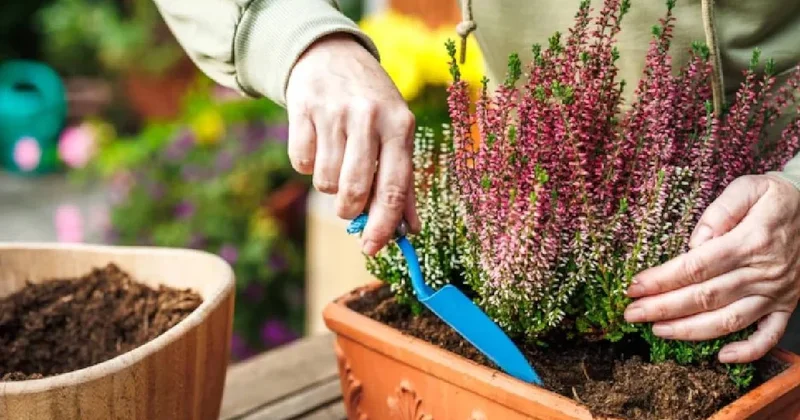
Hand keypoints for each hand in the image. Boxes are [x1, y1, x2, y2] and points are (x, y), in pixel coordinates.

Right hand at [286, 33, 419, 254]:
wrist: (331, 55)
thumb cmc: (372, 105)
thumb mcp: (397, 133)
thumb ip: (404, 183)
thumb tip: (410, 231)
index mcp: (400, 126)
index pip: (394, 187)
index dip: (383, 225)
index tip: (373, 248)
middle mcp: (369, 117)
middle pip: (354, 190)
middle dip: (350, 210)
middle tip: (350, 206)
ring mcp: (334, 111)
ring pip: (325, 181)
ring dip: (328, 184)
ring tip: (337, 160)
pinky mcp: (303, 108)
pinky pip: (300, 163)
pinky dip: (307, 163)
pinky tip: (318, 142)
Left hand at [624, 174, 799, 362]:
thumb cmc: (774, 196)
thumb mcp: (749, 187)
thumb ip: (720, 211)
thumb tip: (694, 243)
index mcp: (750, 241)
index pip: (697, 266)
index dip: (662, 280)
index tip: (635, 287)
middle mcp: (763, 272)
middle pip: (705, 297)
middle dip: (663, 308)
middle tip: (632, 314)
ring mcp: (776, 292)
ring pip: (729, 321)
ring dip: (690, 331)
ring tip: (657, 330)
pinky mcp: (786, 304)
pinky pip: (769, 335)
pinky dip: (748, 351)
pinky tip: (721, 356)